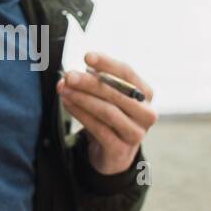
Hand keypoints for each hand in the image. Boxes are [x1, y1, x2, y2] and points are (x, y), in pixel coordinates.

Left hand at [56, 51, 156, 174]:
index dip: (107, 63)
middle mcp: (146, 113)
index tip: (87, 56)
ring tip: (64, 90)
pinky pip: (99, 129)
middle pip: (117, 93)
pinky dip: (81, 114)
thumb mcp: (106, 96)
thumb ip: (94, 81)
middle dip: (90, 83)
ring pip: (108, 111)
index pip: (127, 73)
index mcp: (145, 94)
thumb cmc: (110, 117)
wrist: (113, 154)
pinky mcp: (121, 150)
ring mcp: (136, 133)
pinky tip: (68, 104)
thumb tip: (74, 72)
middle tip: (69, 76)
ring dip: (83, 98)